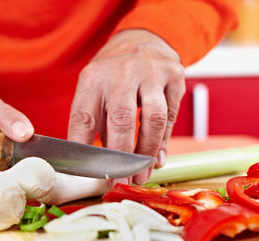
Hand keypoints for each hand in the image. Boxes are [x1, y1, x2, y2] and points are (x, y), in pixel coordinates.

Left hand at [68, 29, 185, 183]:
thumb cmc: (112, 77)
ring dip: (147, 153)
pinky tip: (158, 159)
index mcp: (93, 79)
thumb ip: (96, 125)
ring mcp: (151, 72)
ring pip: (153, 119)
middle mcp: (121, 73)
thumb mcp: (94, 92)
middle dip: (121, 157)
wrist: (142, 41)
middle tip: (121, 181)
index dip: (84, 148)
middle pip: (121, 119)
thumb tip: (97, 164)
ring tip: (141, 175)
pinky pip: (171, 116)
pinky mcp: (175, 76)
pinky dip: (164, 142)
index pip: (83, 117)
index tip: (89, 173)